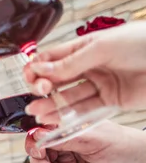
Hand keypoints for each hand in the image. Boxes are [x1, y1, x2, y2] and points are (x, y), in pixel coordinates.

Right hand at [23, 21, 145, 124]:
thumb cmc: (143, 44)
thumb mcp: (102, 48)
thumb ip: (71, 63)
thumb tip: (40, 70)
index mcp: (86, 47)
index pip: (53, 59)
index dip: (38, 68)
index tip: (28, 77)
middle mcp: (91, 66)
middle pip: (58, 80)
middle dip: (42, 89)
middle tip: (34, 97)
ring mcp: (100, 85)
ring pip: (68, 97)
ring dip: (51, 105)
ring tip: (35, 113)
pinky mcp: (110, 102)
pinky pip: (84, 111)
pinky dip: (67, 116)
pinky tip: (52, 118)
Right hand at [25, 121, 145, 162]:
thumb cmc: (121, 143)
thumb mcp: (89, 138)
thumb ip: (61, 138)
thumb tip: (37, 134)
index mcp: (66, 130)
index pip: (40, 134)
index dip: (34, 143)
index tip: (37, 150)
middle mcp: (66, 146)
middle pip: (39, 155)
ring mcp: (70, 162)